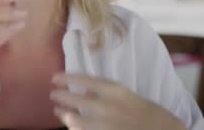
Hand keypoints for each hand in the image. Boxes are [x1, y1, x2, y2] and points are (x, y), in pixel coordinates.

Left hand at [50, 73, 185, 129]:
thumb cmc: (150, 114)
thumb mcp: (129, 96)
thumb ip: (109, 93)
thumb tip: (88, 90)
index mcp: (115, 91)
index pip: (84, 80)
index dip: (67, 78)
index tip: (55, 77)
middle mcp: (107, 106)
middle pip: (75, 99)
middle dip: (61, 96)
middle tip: (53, 94)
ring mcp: (103, 125)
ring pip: (74, 120)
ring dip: (64, 115)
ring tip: (59, 111)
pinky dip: (75, 128)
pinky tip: (71, 126)